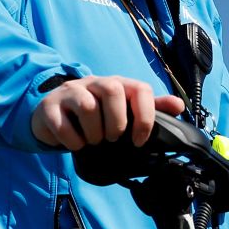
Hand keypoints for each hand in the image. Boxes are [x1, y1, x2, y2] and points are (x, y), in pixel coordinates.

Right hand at [31, 77, 181, 151]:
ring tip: (94, 141)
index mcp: (116, 85)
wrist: (54, 115)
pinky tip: (76, 145)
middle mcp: (94, 83)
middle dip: (116, 122)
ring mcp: (70, 92)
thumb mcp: (123, 109)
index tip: (140, 140)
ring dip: (94, 133)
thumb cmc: (95, 114)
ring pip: (87, 106)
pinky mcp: (49, 107)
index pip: (139, 89)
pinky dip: (72, 140)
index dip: (145, 116)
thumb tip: (179, 106)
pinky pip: (61, 122)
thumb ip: (150, 107)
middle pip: (112, 90)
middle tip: (112, 138)